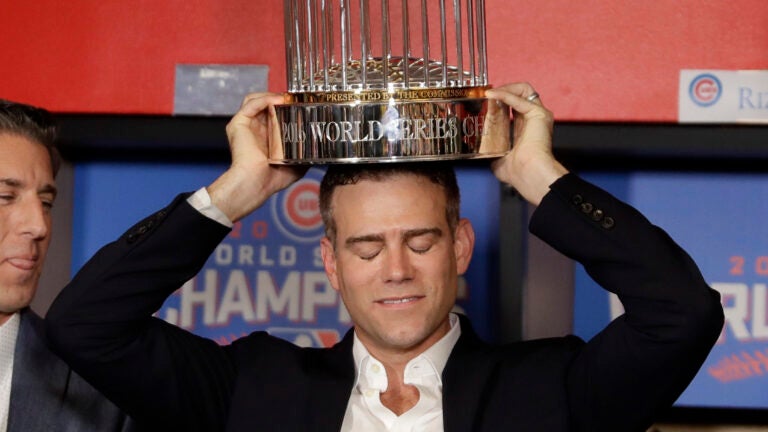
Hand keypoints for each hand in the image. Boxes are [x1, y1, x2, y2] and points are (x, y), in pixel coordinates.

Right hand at [207, 92, 307, 221]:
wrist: (257, 182)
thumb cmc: (273, 178)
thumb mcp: (296, 164)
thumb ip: (306, 154)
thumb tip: (322, 151)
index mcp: (266, 135)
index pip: (274, 113)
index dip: (286, 106)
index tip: (301, 104)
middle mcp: (254, 128)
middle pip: (265, 104)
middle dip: (280, 98)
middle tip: (296, 99)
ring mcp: (246, 125)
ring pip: (256, 100)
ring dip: (272, 96)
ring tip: (287, 98)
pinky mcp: (238, 123)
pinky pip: (251, 104)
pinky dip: (265, 99)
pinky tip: (278, 100)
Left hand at [485, 83, 567, 205]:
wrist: (528, 173)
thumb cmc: (517, 172)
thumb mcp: (498, 158)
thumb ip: (491, 150)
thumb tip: (481, 151)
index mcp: (526, 129)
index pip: (514, 107)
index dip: (500, 101)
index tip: (485, 101)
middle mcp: (534, 119)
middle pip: (520, 94)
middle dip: (502, 90)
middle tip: (486, 94)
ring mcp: (538, 115)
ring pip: (524, 89)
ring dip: (505, 88)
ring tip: (489, 93)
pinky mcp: (539, 113)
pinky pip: (520, 97)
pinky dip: (504, 94)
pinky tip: (491, 95)